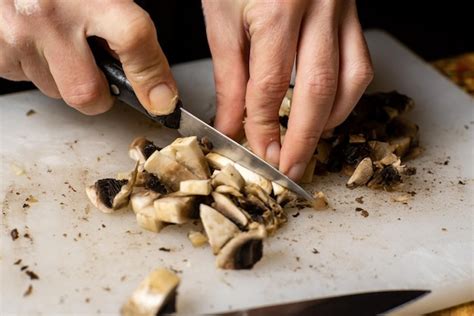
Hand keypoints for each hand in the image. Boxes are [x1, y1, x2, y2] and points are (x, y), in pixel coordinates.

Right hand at [0, 0, 176, 114]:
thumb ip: (123, 24)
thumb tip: (155, 84)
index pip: (133, 38)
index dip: (152, 76)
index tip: (164, 101)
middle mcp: (47, 15)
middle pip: (88, 93)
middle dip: (98, 93)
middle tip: (98, 69)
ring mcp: (16, 34)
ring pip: (56, 91)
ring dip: (65, 77)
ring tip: (60, 41)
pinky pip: (26, 80)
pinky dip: (36, 68)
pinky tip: (37, 41)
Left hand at [202, 0, 372, 180]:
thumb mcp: (223, 19)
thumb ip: (229, 77)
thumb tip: (232, 124)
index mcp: (276, 11)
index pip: (268, 87)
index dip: (262, 128)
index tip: (259, 155)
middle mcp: (316, 10)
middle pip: (316, 90)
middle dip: (303, 139)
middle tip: (291, 169)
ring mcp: (341, 11)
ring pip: (349, 80)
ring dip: (330, 120)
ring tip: (309, 140)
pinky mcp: (352, 13)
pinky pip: (361, 62)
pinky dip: (346, 94)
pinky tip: (328, 108)